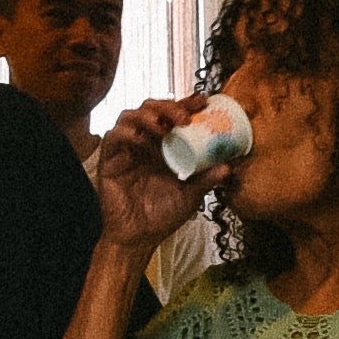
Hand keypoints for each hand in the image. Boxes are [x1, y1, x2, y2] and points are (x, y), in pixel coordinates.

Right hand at [89, 99, 229, 262]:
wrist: (138, 238)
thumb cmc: (162, 215)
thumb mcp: (191, 195)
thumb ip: (206, 179)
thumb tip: (229, 166)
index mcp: (163, 146)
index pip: (172, 116)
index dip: (186, 104)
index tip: (203, 101)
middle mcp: (143, 142)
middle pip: (151, 108)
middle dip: (168, 106)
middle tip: (184, 115)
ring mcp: (125, 149)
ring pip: (129, 116)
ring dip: (147, 115)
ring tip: (164, 125)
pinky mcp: (109, 160)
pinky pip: (113, 137)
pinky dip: (127, 133)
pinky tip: (142, 140)